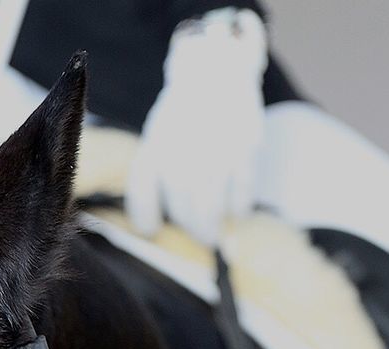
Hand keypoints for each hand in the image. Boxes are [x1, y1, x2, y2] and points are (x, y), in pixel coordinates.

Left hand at [126, 8, 267, 246]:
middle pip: (182, 209)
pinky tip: (237, 212)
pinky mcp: (244, 149)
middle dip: (189, 229)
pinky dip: (239, 209)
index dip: (145, 220)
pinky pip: (241, 194)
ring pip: (210, 209)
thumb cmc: (183, 113)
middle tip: (198, 237)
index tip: (151, 231)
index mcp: (156, 148)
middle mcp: (183, 151)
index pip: (144, 195)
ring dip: (211, 230)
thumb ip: (150, 175)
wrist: (216, 71)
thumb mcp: (156, 136)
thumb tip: (150, 226)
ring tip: (213, 238)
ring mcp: (215, 151)